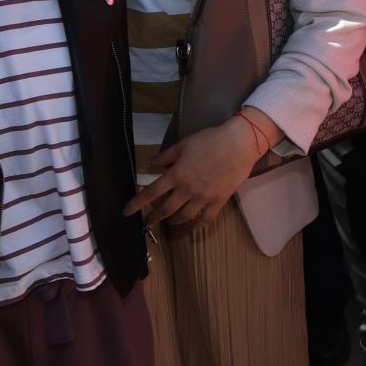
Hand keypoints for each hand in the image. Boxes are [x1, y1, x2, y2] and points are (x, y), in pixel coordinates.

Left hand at [126, 119, 261, 227]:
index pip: (151, 193)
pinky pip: (205, 218)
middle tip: (147, 222)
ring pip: (184, 216)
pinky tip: (190, 226)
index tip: (126, 212)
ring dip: (173, 221)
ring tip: (169, 222)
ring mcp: (204, 197)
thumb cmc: (211, 140)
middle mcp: (188, 189)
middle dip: (153, 218)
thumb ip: (165, 156)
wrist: (239, 143)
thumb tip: (150, 163)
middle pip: (166, 209)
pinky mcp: (219, 201)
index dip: (137, 203)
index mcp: (177, 174)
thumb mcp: (183, 144)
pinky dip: (195, 225)